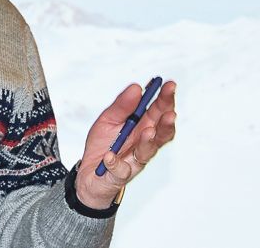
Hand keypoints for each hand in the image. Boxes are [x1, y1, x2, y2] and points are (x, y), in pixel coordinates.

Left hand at [75, 80, 176, 207]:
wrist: (89, 172)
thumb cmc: (103, 144)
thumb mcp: (108, 120)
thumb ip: (121, 106)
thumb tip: (136, 88)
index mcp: (142, 126)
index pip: (159, 111)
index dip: (166, 99)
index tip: (169, 85)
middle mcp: (144, 143)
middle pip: (160, 131)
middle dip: (166, 120)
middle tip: (169, 111)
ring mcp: (135, 160)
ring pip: (148, 151)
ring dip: (149, 141)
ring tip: (148, 131)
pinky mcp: (121, 175)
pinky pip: (120, 170)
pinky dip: (115, 163)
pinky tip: (109, 156)